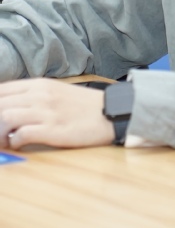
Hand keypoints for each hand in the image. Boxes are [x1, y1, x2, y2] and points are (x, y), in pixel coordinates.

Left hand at [0, 79, 114, 149]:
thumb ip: (32, 96)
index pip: (1, 90)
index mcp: (39, 84)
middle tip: (0, 132)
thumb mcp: (56, 92)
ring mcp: (46, 112)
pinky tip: (19, 143)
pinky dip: (14, 141)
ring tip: (5, 140)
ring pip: (5, 118)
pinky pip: (21, 134)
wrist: (110, 112)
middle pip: (0, 105)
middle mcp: (40, 95)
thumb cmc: (83, 106)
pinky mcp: (53, 129)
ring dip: (0, 133)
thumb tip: (8, 107)